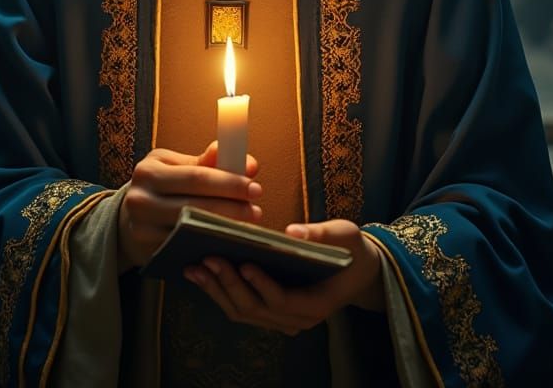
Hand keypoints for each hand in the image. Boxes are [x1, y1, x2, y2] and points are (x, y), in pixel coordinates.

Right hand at [118, 141, 261, 271]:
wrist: (127, 219)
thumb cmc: (160, 187)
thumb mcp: (174, 166)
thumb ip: (209, 163)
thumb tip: (247, 163)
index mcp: (149, 171)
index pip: (196, 177)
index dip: (228, 183)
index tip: (254, 186)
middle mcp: (140, 200)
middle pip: (195, 205)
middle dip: (231, 208)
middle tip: (256, 210)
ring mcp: (142, 230)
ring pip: (192, 230)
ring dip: (224, 228)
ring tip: (248, 226)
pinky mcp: (148, 253)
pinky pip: (186, 249)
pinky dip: (210, 245)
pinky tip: (228, 241)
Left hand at [184, 219, 384, 334]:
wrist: (357, 270)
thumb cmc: (350, 249)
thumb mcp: (345, 235)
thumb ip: (322, 234)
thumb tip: (292, 232)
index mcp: (316, 304)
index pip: (282, 300)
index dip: (261, 284)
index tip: (243, 263)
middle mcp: (296, 319)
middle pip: (255, 309)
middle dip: (229, 284)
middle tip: (208, 259)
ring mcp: (281, 319)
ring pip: (242, 312)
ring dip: (217, 291)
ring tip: (195, 268)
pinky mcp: (269, 311)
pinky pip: (240, 308)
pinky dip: (219, 292)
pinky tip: (202, 274)